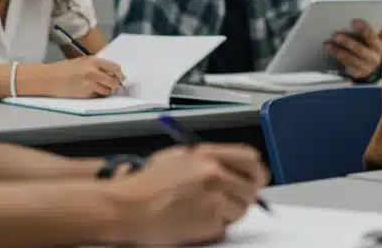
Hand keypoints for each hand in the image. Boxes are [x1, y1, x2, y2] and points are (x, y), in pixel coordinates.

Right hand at [25, 56, 124, 97]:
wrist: (48, 78)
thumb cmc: (63, 69)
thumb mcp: (81, 62)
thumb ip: (95, 65)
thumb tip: (110, 72)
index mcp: (93, 61)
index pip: (114, 67)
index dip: (120, 74)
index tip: (121, 78)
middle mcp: (93, 72)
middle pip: (113, 81)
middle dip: (115, 85)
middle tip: (113, 86)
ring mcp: (89, 84)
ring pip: (107, 91)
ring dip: (106, 91)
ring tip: (99, 89)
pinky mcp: (85, 94)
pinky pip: (97, 96)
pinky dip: (97, 96)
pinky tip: (90, 93)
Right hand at [111, 144, 268, 246]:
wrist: (125, 207)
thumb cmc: (146, 183)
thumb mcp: (179, 157)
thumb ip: (210, 159)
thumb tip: (237, 168)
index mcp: (208, 155)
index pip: (251, 160)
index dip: (256, 171)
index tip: (256, 177)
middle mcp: (214, 174)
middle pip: (251, 187)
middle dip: (244, 194)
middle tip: (231, 198)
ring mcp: (213, 199)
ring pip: (240, 210)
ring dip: (228, 212)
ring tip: (203, 209)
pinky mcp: (208, 223)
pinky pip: (224, 226)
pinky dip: (213, 226)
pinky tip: (193, 219)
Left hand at [325, 19, 381, 80]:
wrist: (372, 67)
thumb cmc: (369, 48)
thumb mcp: (370, 41)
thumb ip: (363, 34)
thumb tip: (350, 24)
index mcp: (379, 48)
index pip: (372, 37)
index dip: (363, 28)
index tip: (353, 21)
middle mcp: (374, 59)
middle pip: (360, 50)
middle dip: (347, 42)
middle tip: (335, 35)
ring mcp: (366, 68)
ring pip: (351, 59)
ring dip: (338, 51)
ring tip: (328, 45)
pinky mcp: (357, 73)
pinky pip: (346, 66)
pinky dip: (338, 58)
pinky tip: (331, 52)